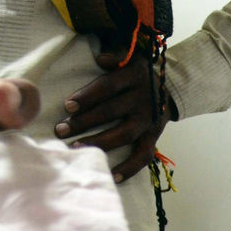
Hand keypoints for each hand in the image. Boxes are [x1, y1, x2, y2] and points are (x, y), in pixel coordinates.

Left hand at [56, 46, 171, 182]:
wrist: (170, 88)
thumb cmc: (137, 72)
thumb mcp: (130, 56)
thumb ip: (116, 54)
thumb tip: (101, 59)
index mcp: (134, 77)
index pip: (108, 87)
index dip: (88, 96)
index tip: (68, 106)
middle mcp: (143, 99)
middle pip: (112, 112)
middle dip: (84, 122)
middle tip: (60, 130)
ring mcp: (149, 121)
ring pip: (125, 134)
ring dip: (100, 143)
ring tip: (76, 148)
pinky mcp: (154, 137)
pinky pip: (143, 155)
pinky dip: (129, 168)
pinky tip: (112, 176)